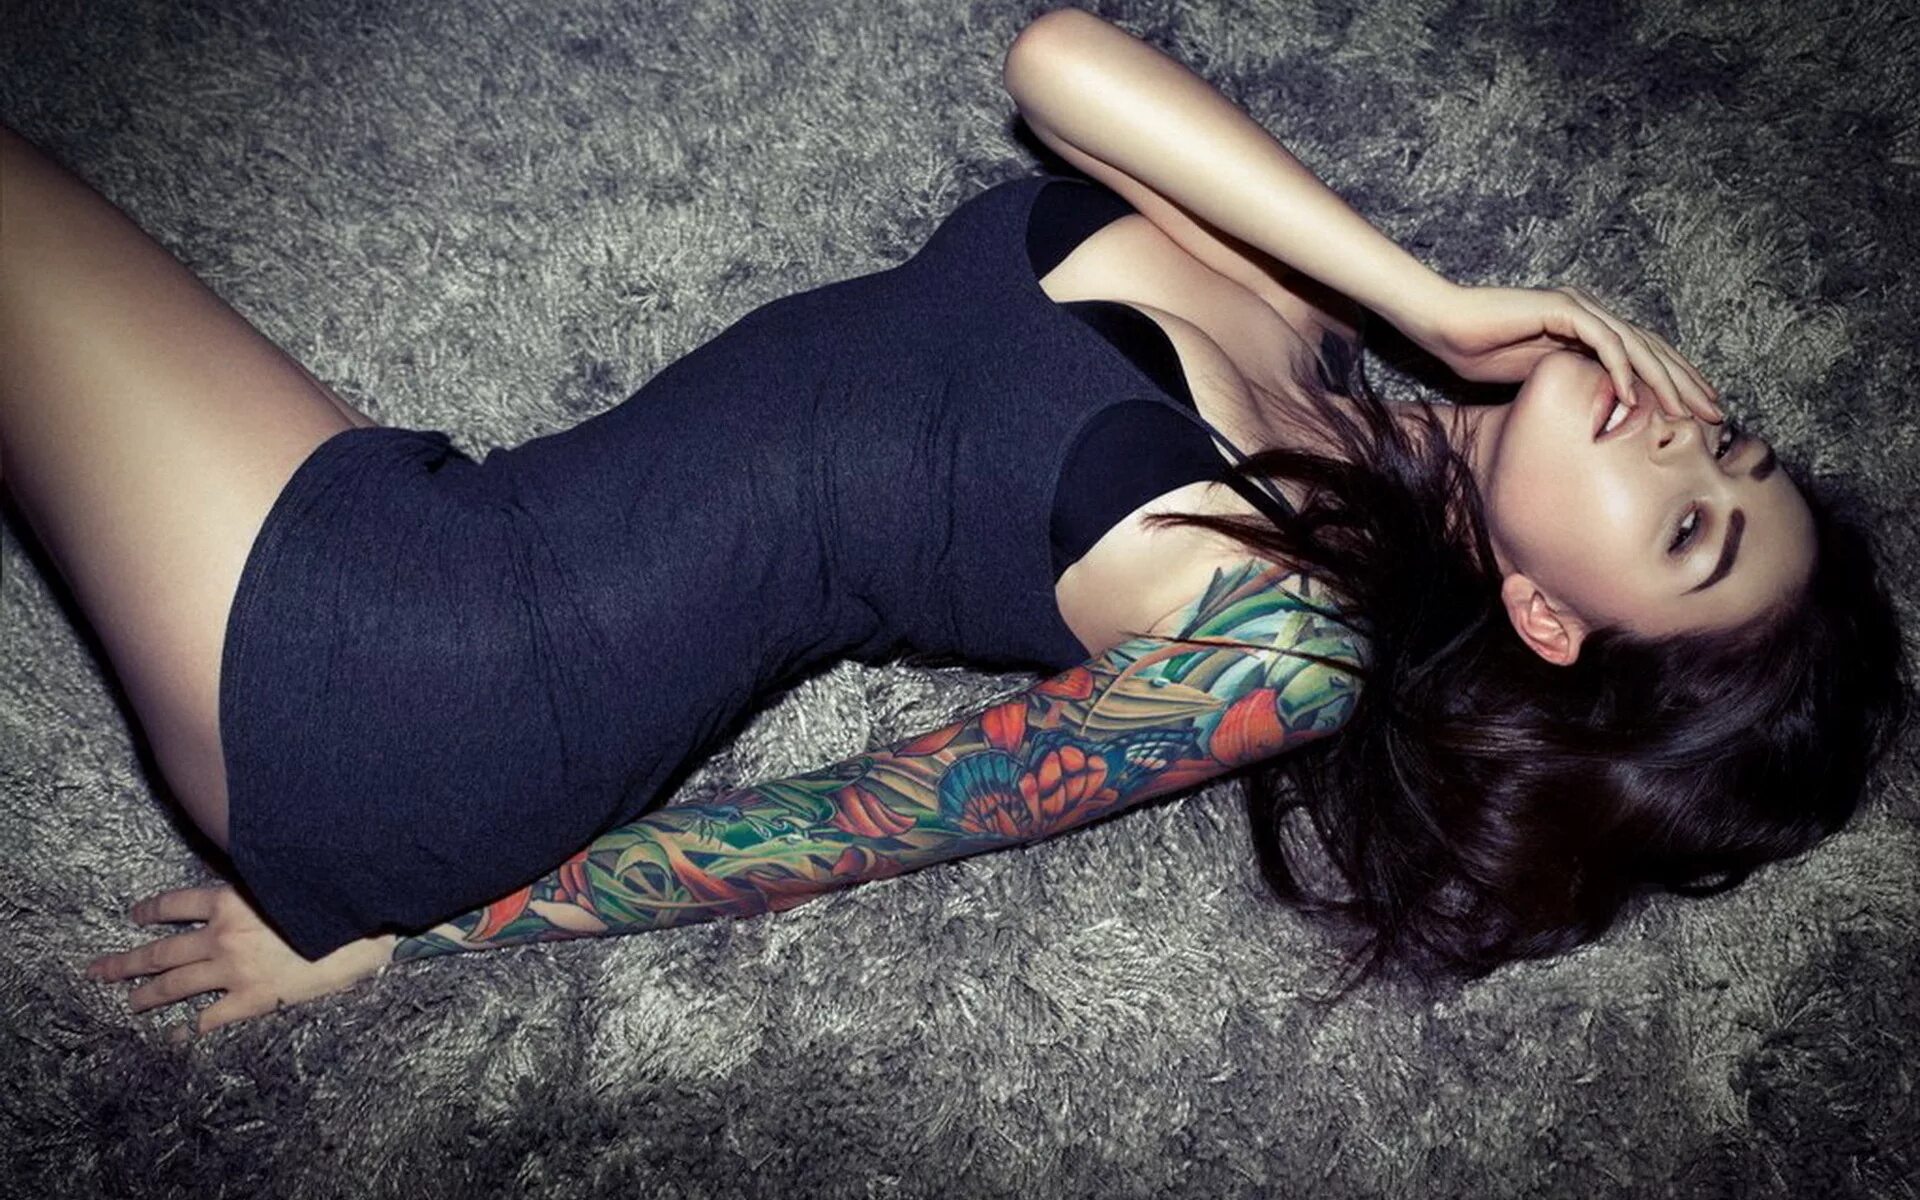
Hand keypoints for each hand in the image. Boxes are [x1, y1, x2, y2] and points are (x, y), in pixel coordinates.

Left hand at [84, 883, 397, 1042]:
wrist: (363, 931)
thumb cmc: (331, 900)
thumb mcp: (288, 880)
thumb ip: (259, 885)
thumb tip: (245, 885)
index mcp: (232, 900)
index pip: (176, 903)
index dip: (151, 910)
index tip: (134, 916)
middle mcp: (223, 935)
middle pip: (161, 950)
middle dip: (127, 962)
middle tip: (98, 971)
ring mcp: (234, 970)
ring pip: (175, 984)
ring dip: (147, 994)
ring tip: (129, 1001)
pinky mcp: (252, 999)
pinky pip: (208, 1018)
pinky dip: (185, 1029)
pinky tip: (171, 1036)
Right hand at [1400, 283, 1723, 422]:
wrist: (1443, 325)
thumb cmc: (1476, 352)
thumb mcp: (1535, 378)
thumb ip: (1571, 386)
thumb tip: (1600, 413)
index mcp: (1588, 328)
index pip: (1644, 356)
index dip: (1675, 384)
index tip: (1698, 416)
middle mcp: (1591, 313)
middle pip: (1653, 349)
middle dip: (1687, 384)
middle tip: (1716, 415)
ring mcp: (1579, 308)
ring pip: (1637, 345)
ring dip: (1665, 380)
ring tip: (1687, 411)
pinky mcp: (1562, 309)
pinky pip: (1603, 341)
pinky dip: (1622, 369)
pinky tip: (1636, 397)